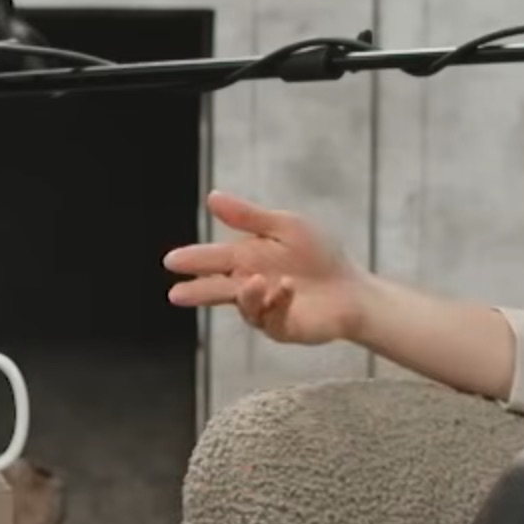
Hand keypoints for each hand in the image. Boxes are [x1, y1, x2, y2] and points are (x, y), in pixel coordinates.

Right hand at [164, 190, 367, 347]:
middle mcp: (249, 286)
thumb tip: (211, 196)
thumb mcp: (285, 226)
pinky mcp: (282, 327)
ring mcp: (264, 309)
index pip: (214, 259)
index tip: (172, 260)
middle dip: (198, 291)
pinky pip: (273, 318)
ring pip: (245, 305)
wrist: (351, 287)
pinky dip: (277, 301)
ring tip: (253, 281)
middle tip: (176, 294)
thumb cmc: (319, 255)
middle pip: (217, 289)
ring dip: (247, 294)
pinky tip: (286, 286)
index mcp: (245, 260)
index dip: (193, 260)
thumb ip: (248, 217)